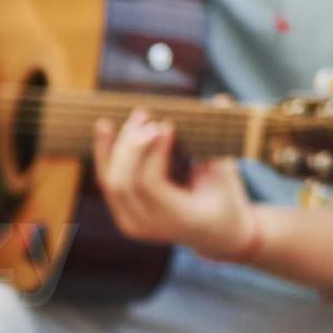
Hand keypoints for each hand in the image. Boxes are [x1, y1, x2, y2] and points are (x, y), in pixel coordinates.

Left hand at [93, 110, 261, 259]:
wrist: (216, 233)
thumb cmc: (226, 200)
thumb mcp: (227, 175)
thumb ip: (219, 139)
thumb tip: (222, 99)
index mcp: (178, 219)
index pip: (150, 183)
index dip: (155, 151)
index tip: (168, 124)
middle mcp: (149, 226)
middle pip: (123, 183)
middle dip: (131, 145)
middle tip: (146, 117)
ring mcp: (132, 224)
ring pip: (110, 181)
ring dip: (115, 146)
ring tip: (127, 118)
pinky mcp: (123, 213)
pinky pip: (108, 182)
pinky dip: (105, 155)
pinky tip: (105, 129)